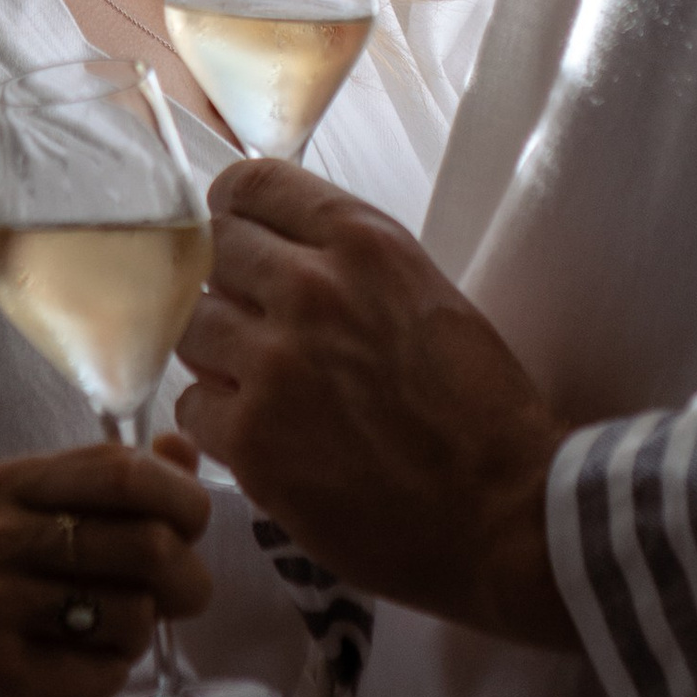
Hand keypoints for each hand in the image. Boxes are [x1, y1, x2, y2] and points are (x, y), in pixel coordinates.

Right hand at [0, 435, 212, 696]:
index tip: (192, 530)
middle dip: (186, 580)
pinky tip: (65, 677)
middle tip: (179, 601)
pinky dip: (103, 681)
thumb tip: (184, 446)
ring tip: (98, 640)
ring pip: (134, 614)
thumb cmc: (10, 604)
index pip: (125, 470)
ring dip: (138, 638)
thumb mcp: (53, 529)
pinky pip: (102, 673)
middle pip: (146, 544)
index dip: (183, 500)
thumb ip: (122, 486)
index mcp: (12, 485)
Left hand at [176, 161, 578, 649]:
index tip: (239, 238)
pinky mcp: (251, 439)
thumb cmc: (483, 410)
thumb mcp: (428, 295)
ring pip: (191, 328)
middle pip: (210, 253)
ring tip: (262, 386)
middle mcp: (312, 289)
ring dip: (218, 354)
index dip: (235, 214)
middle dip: (226, 286)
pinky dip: (218, 422)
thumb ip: (351, 265)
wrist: (505, 511)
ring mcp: (274, 364)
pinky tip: (264, 437)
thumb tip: (280, 252)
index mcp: (365, 243)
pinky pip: (191, 406)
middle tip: (252, 324)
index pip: (251, 184)